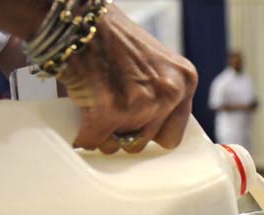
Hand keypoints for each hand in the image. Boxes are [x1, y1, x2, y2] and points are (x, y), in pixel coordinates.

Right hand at [59, 4, 197, 153]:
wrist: (79, 19)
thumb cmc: (110, 40)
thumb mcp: (153, 65)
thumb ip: (160, 97)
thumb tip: (148, 136)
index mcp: (184, 81)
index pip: (172, 135)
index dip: (149, 133)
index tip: (135, 128)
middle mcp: (170, 92)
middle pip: (145, 142)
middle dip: (124, 132)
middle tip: (108, 112)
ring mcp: (142, 103)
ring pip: (120, 145)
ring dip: (104, 135)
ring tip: (95, 109)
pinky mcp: (110, 110)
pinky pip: (94, 141)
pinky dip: (83, 136)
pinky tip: (79, 121)